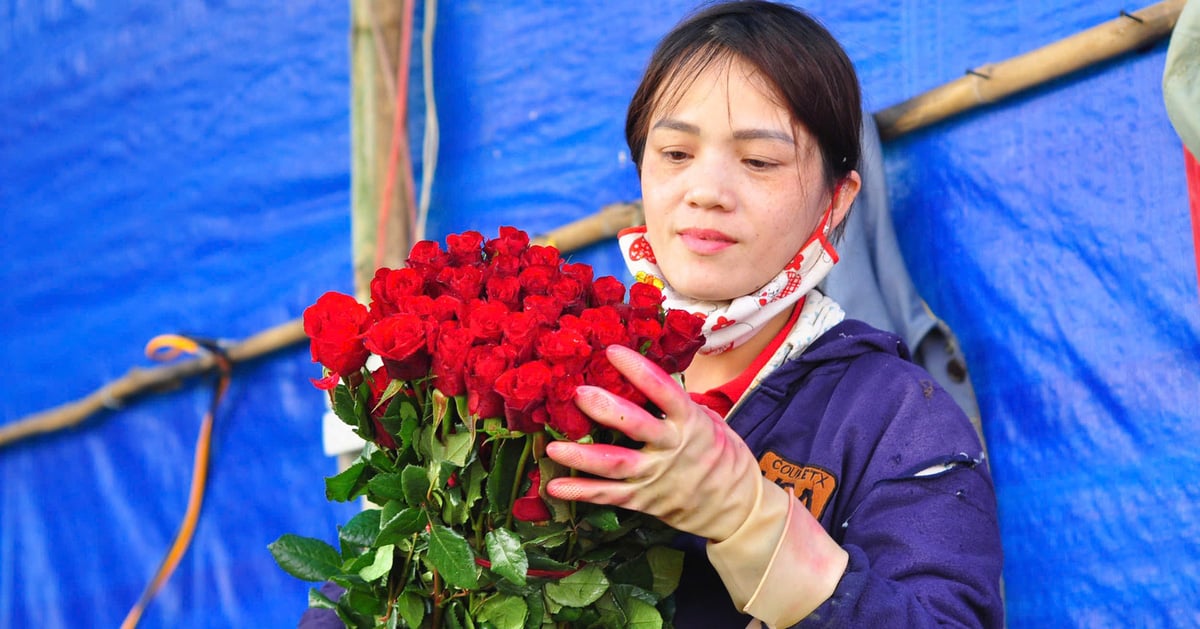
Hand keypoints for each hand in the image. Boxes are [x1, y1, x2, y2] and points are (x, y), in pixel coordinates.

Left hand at [545, 344, 847, 624]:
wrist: (735, 505)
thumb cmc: (719, 454)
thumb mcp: (708, 421)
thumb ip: (675, 404)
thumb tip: (640, 374)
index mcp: (690, 422)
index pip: (664, 391)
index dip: (639, 370)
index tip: (613, 351)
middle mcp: (671, 448)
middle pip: (637, 428)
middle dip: (608, 411)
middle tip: (579, 393)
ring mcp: (655, 477)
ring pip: (616, 466)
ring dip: (582, 457)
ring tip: (553, 447)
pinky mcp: (643, 499)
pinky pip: (609, 496)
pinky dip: (581, 492)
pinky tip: (554, 486)